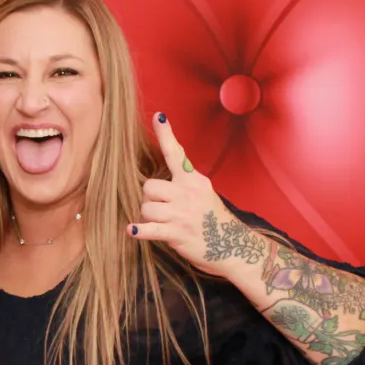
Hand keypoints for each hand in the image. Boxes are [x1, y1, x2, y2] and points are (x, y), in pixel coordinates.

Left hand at [127, 112, 268, 275]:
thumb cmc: (211, 220)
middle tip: (159, 208)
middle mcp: (187, 193)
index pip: (177, 154)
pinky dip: (139, 230)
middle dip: (148, 198)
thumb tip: (155, 182)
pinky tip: (132, 230)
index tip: (158, 117)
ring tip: (161, 223)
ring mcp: (182, 214)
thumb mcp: (202, 193)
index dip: (166, 135)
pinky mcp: (177, 233)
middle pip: (149, 186)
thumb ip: (182, 183)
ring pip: (146, 207)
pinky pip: (150, 229)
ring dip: (147, 217)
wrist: (232, 247)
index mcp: (194, 180)